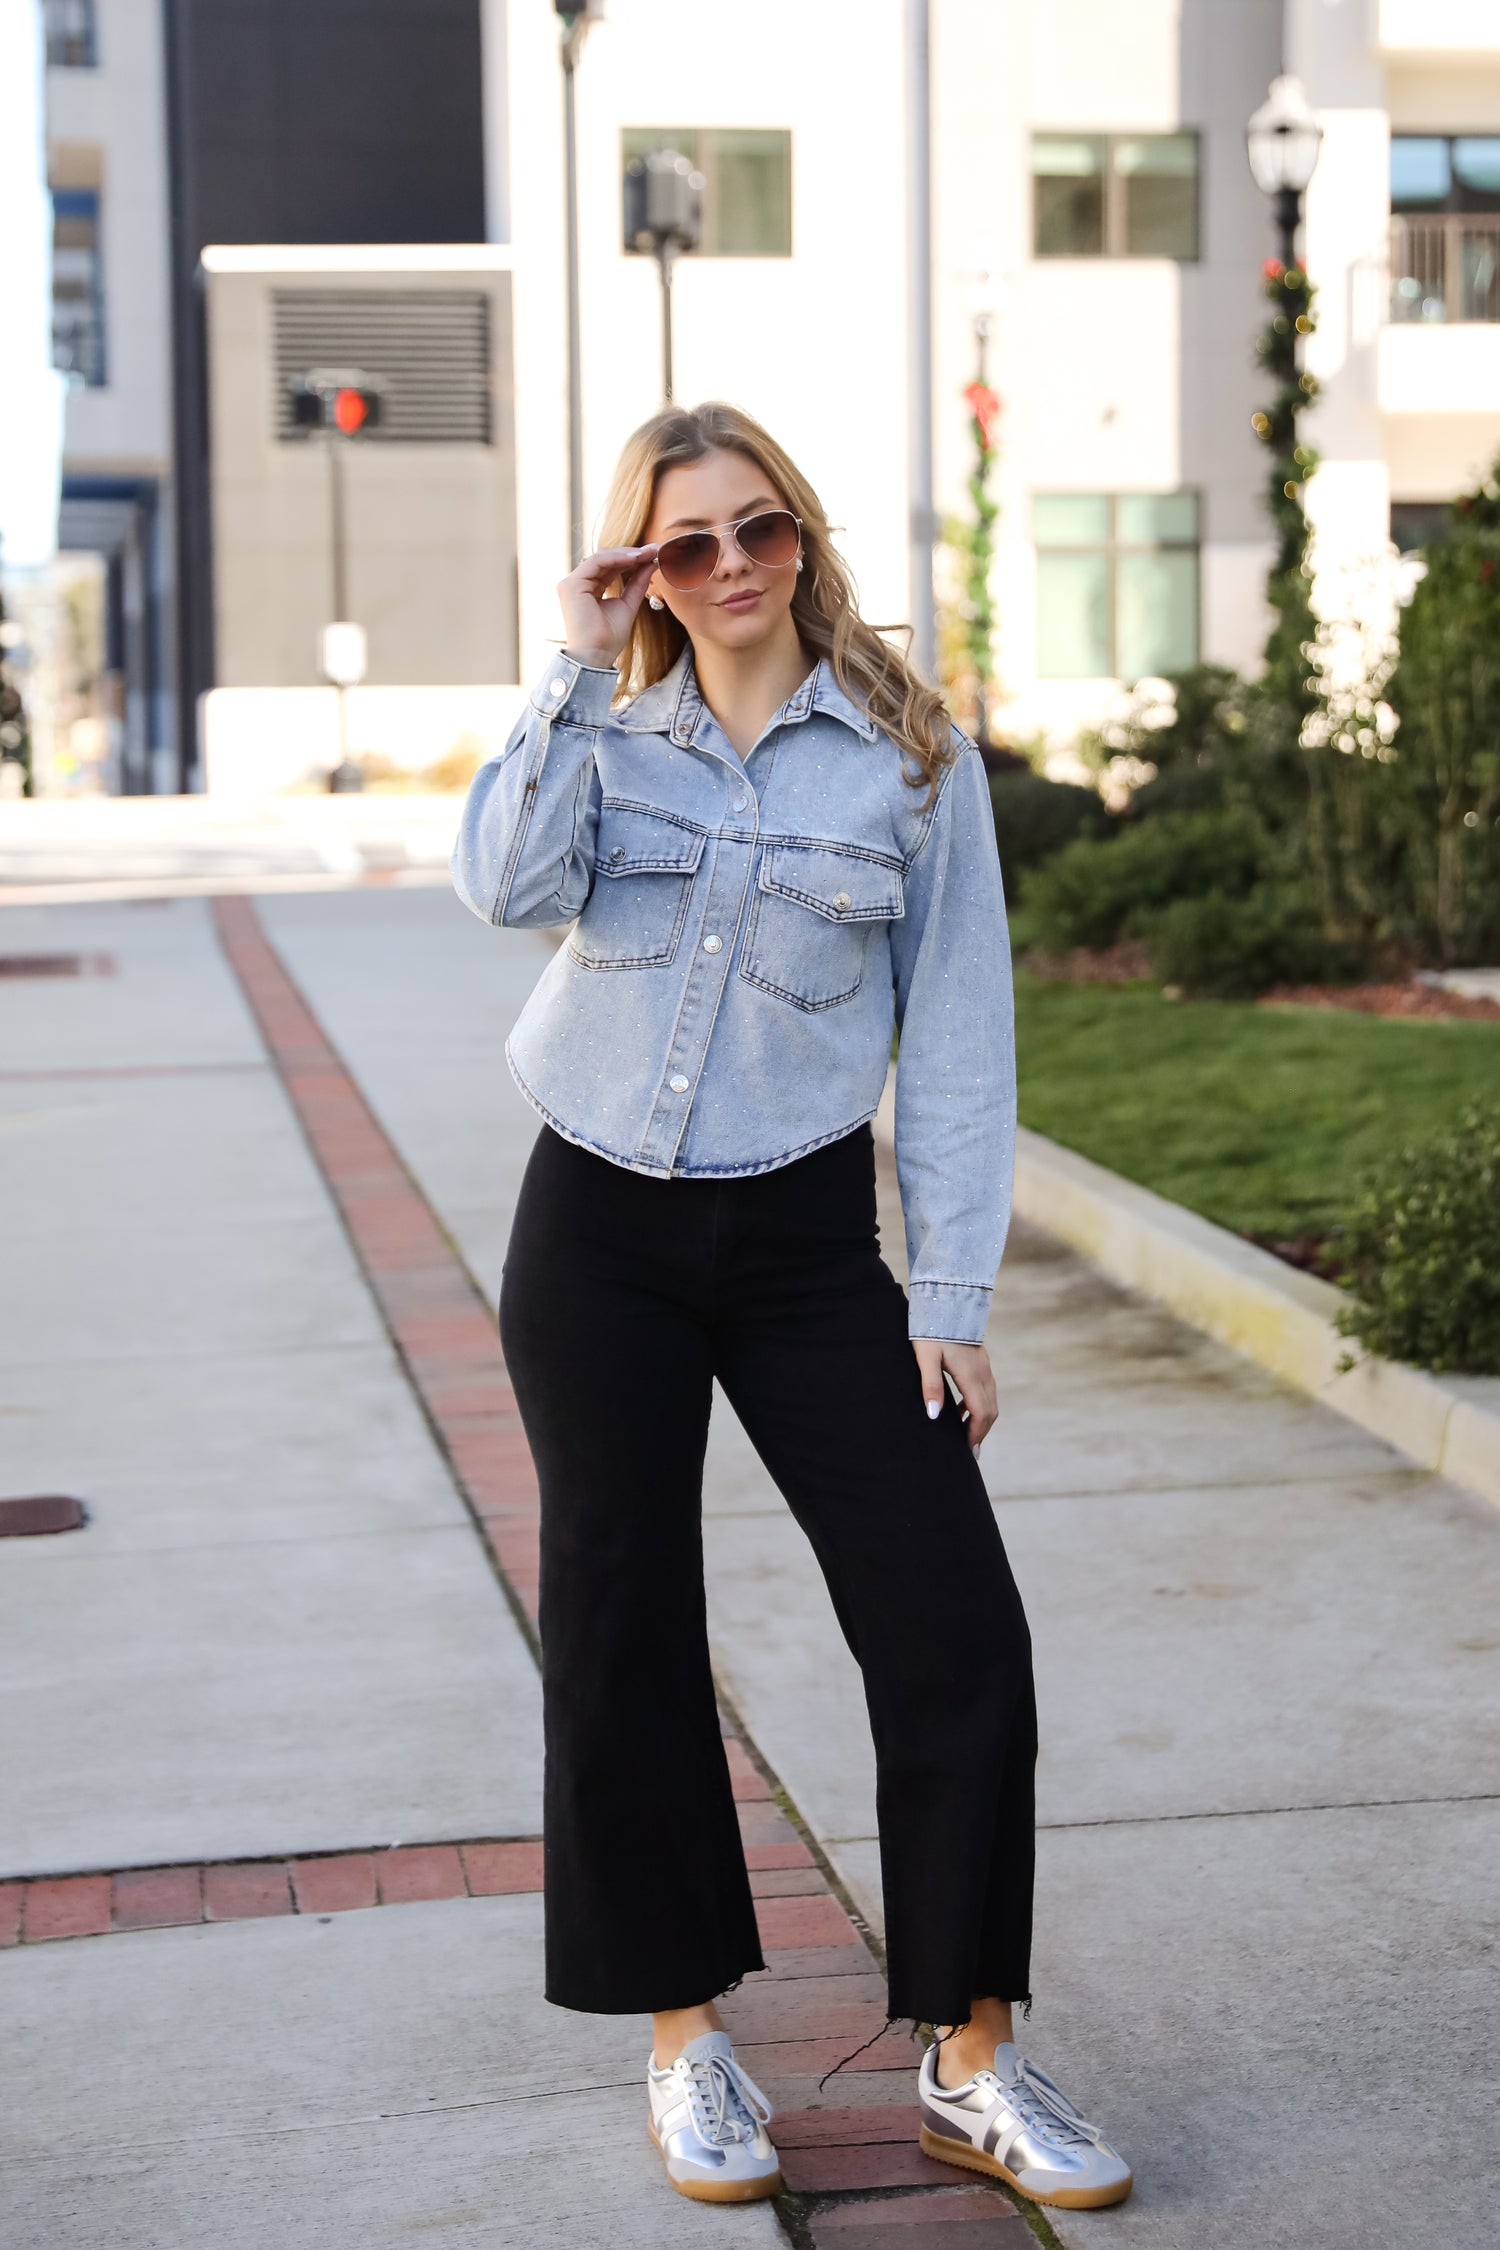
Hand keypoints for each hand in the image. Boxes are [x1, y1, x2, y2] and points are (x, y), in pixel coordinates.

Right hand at [558, 545, 659, 669]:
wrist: (597, 656)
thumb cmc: (609, 639)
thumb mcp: (628, 604)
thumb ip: (638, 583)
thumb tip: (652, 562)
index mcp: (588, 589)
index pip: (610, 568)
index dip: (631, 560)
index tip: (653, 555)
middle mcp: (577, 584)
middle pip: (605, 560)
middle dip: (630, 554)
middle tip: (653, 549)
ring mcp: (571, 583)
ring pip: (601, 558)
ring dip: (626, 554)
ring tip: (647, 553)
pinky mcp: (571, 585)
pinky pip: (596, 562)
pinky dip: (616, 558)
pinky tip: (635, 558)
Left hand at [912, 1339, 996, 1456]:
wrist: (946, 1300)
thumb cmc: (932, 1329)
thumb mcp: (925, 1358)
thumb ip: (931, 1386)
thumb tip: (934, 1416)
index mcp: (971, 1375)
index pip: (981, 1413)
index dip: (976, 1434)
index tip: (968, 1451)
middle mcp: (982, 1373)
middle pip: (990, 1410)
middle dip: (981, 1431)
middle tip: (969, 1450)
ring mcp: (983, 1366)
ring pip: (989, 1399)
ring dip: (980, 1419)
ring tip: (965, 1434)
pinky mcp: (979, 1360)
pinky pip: (984, 1389)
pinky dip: (977, 1404)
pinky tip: (961, 1409)